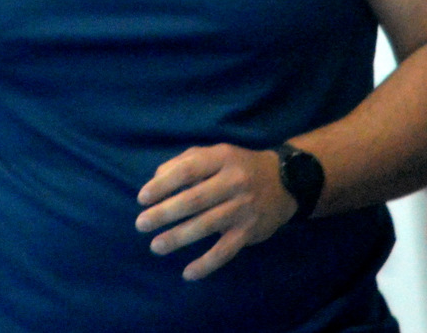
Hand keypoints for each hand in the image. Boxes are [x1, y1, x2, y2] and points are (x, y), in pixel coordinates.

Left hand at [135, 143, 296, 280]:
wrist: (286, 182)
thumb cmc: (239, 166)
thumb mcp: (215, 154)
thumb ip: (185, 162)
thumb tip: (155, 179)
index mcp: (222, 158)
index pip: (188, 170)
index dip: (163, 184)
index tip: (142, 198)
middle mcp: (234, 182)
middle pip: (195, 199)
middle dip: (165, 213)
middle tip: (141, 224)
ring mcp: (243, 208)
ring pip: (207, 225)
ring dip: (179, 237)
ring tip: (156, 246)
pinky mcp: (250, 231)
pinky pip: (226, 250)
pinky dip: (207, 264)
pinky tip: (188, 273)